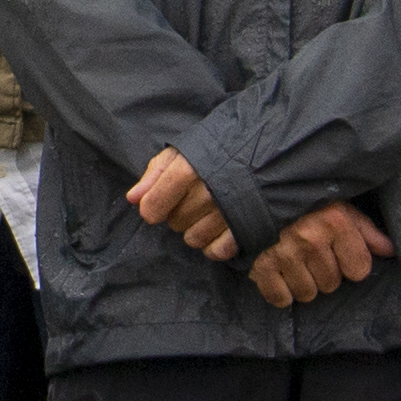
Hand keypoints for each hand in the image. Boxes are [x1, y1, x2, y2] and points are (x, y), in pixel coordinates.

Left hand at [124, 148, 242, 265]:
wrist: (268, 149)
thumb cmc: (219, 149)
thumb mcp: (183, 151)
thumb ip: (155, 173)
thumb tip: (133, 199)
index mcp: (189, 169)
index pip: (154, 205)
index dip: (152, 208)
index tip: (155, 207)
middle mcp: (208, 192)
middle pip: (174, 222)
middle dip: (178, 213)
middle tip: (193, 199)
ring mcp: (229, 212)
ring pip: (193, 239)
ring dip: (195, 230)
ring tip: (208, 212)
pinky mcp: (247, 228)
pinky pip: (217, 251)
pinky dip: (214, 245)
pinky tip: (218, 229)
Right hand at [247, 203, 398, 308]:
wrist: (257, 195)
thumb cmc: (306, 205)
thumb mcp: (340, 208)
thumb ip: (366, 231)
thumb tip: (390, 251)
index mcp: (334, 222)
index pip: (359, 270)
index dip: (351, 264)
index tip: (339, 253)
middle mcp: (310, 238)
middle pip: (332, 284)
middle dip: (324, 274)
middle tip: (312, 257)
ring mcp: (284, 252)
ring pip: (307, 293)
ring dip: (303, 283)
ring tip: (296, 264)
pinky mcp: (260, 265)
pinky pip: (280, 297)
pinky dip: (280, 292)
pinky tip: (280, 275)